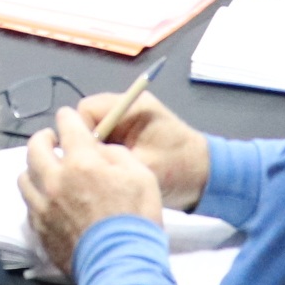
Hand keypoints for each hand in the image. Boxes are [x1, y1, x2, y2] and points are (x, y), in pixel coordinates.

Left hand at [20, 108, 163, 273]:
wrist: (121, 265)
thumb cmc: (136, 217)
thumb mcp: (141, 174)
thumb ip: (116, 154)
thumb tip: (98, 150)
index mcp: (81, 161)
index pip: (66, 124)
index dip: (69, 118)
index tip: (70, 120)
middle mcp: (54, 179)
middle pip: (35, 146)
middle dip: (45, 138)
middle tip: (54, 143)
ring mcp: (43, 206)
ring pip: (24, 176)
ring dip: (35, 169)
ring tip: (47, 173)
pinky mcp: (39, 230)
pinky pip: (28, 205)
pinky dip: (36, 197)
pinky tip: (49, 201)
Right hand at [70, 89, 209, 209]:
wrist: (206, 178)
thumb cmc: (178, 168)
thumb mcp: (143, 165)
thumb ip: (110, 158)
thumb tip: (79, 159)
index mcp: (132, 106)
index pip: (86, 110)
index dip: (81, 133)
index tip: (86, 158)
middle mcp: (127, 109)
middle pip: (88, 122)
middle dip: (88, 146)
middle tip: (94, 170)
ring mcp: (127, 124)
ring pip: (94, 136)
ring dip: (96, 154)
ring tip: (102, 175)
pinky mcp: (129, 139)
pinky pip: (105, 145)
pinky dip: (104, 159)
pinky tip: (109, 176)